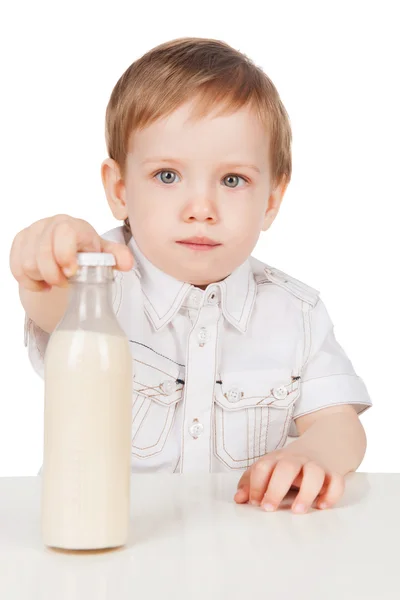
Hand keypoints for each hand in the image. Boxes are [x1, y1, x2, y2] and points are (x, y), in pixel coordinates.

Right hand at [10, 214, 133, 291]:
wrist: (64, 250)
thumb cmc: (86, 251)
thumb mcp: (103, 254)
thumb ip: (116, 257)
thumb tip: (127, 264)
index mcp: (74, 226)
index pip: (65, 233)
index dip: (65, 254)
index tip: (71, 272)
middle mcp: (51, 225)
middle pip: (42, 252)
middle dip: (53, 274)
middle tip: (64, 283)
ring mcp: (33, 232)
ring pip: (27, 263)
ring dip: (42, 278)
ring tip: (55, 281)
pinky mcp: (19, 242)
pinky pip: (16, 267)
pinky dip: (29, 281)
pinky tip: (42, 282)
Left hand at [234, 446, 344, 513]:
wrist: (325, 444)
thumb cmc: (291, 464)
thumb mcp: (270, 467)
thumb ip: (251, 482)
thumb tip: (238, 499)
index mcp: (277, 459)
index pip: (263, 467)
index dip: (255, 485)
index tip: (254, 502)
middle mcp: (296, 460)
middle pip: (286, 468)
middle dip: (276, 489)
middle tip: (269, 508)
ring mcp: (316, 465)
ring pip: (314, 472)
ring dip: (306, 492)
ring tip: (298, 510)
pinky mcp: (334, 473)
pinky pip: (337, 481)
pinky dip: (332, 494)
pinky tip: (322, 506)